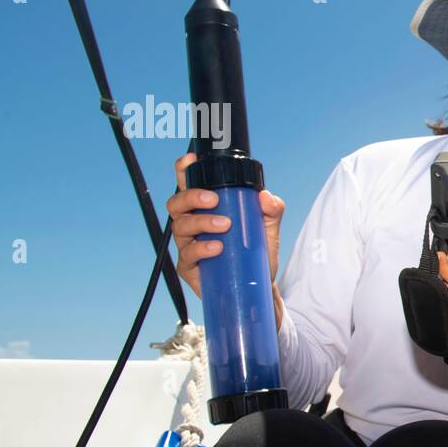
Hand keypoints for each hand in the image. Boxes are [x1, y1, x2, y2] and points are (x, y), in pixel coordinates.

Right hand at [168, 152, 284, 301]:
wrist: (259, 285)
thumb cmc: (256, 252)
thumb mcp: (268, 229)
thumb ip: (271, 210)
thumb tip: (266, 197)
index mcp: (205, 208)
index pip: (189, 185)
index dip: (184, 170)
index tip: (190, 161)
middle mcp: (192, 223)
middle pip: (177, 203)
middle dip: (191, 196)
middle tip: (213, 199)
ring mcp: (188, 245)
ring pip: (180, 226)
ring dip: (200, 222)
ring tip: (223, 225)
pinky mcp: (188, 266)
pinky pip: (186, 255)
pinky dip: (201, 249)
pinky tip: (216, 248)